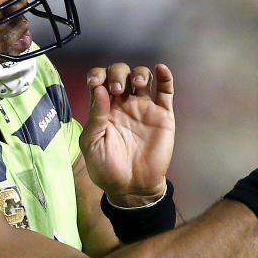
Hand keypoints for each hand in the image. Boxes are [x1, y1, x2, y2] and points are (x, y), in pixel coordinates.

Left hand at [80, 63, 174, 203]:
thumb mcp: (92, 143)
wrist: (131, 187)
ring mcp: (143, 108)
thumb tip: (99, 89)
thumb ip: (95, 116)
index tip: (96, 82)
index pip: (100, 80)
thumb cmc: (106, 168)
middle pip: (121, 73)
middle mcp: (123, 104)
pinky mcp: (162, 116)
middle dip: (118, 74)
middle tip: (116, 89)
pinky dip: (165, 77)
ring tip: (138, 84)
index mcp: (103, 108)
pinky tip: (160, 69)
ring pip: (143, 77)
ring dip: (139, 73)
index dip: (98, 75)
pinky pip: (166, 91)